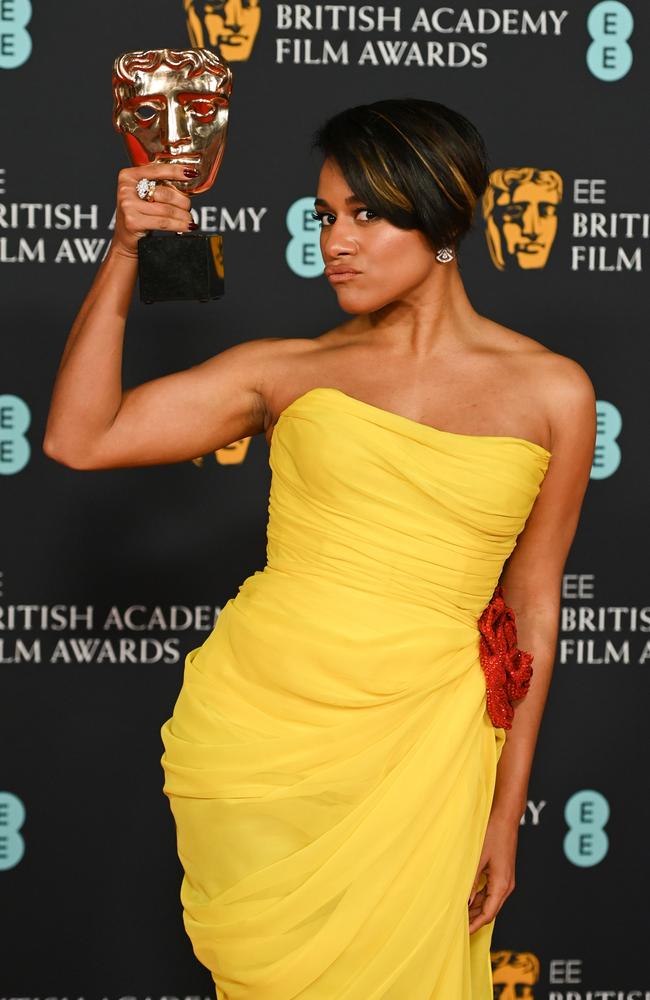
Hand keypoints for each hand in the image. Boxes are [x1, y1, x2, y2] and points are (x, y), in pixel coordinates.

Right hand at [111, 162, 195, 259]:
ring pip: (167, 210)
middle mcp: (126, 189)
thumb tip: (186, 179)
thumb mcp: (142, 195)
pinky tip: (187, 226)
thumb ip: (157, 184)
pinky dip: (179, 225)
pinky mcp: (133, 222)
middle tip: (188, 208)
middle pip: (165, 193)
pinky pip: (164, 223)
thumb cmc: (138, 215)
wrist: (125, 239)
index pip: (156, 170)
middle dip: (182, 201)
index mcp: (128, 177)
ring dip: (183, 216)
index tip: (191, 173)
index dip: (175, 171)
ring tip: (190, 219)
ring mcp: (128, 206)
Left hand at [467, 811, 518, 933]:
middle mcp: (506, 886)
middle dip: (474, 919)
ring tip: (458, 913)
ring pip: (490, 901)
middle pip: (490, 910)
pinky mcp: (502, 873)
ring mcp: (506, 880)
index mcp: (502, 885)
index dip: (475, 925)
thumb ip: (471, 882)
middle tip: (456, 925)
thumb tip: (464, 902)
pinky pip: (490, 891)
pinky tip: (467, 897)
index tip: (462, 933)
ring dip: (475, 908)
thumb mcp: (477, 859)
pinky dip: (479, 897)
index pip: (488, 914)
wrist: (505, 818)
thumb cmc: (492, 834)